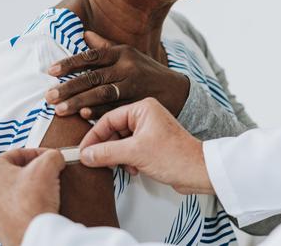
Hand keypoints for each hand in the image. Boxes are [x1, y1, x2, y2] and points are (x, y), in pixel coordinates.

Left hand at [0, 148, 65, 245]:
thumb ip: (52, 155)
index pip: (17, 153)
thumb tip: (56, 158)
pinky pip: (13, 209)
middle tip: (47, 173)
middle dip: (32, 171)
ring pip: (12, 191)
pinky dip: (25, 206)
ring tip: (45, 191)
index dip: (37, 153)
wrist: (31, 233)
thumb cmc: (32, 202)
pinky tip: (38, 207)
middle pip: (13, 172)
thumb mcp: (49, 164)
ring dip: (28, 189)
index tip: (49, 157)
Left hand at [45, 31, 190, 119]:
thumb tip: (84, 33)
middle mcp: (128, 68)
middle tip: (49, 96)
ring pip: (102, 94)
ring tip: (60, 110)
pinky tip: (84, 116)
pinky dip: (99, 112)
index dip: (70, 63)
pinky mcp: (138, 103)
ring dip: (79, 102)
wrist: (177, 90)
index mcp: (123, 53)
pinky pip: (115, 108)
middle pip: (94, 77)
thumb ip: (105, 46)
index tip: (51, 70)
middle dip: (69, 87)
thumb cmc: (147, 72)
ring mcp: (134, 86)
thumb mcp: (129, 55)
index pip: (92, 56)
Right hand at [79, 97, 214, 194]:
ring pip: (121, 142)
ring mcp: (150, 130)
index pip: (109, 119)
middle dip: (107, 148)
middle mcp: (146, 115)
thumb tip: (86, 155)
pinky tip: (134, 169)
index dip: (94, 136)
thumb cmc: (176, 156)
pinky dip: (127, 160)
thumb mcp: (135, 153)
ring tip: (122, 166)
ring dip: (118, 156)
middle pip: (113, 130)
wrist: (198, 172)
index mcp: (143, 108)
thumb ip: (106, 152)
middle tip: (96, 161)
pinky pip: (130, 150)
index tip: (83, 151)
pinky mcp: (152, 144)